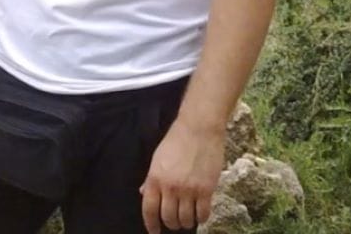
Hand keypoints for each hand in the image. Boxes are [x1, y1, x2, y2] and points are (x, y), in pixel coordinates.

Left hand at [140, 117, 223, 232]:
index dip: (151, 225)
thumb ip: (151, 178)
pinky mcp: (206, 190)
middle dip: (171, 224)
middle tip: (175, 221)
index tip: (154, 232)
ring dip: (186, 222)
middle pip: (168, 218)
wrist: (199, 127)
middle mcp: (170, 187)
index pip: (149, 210)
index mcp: (155, 178)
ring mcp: (189, 189)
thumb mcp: (158, 157)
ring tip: (188, 217)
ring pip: (186, 220)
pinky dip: (201, 218)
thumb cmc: (177, 139)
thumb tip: (143, 193)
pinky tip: (200, 213)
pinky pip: (203, 214)